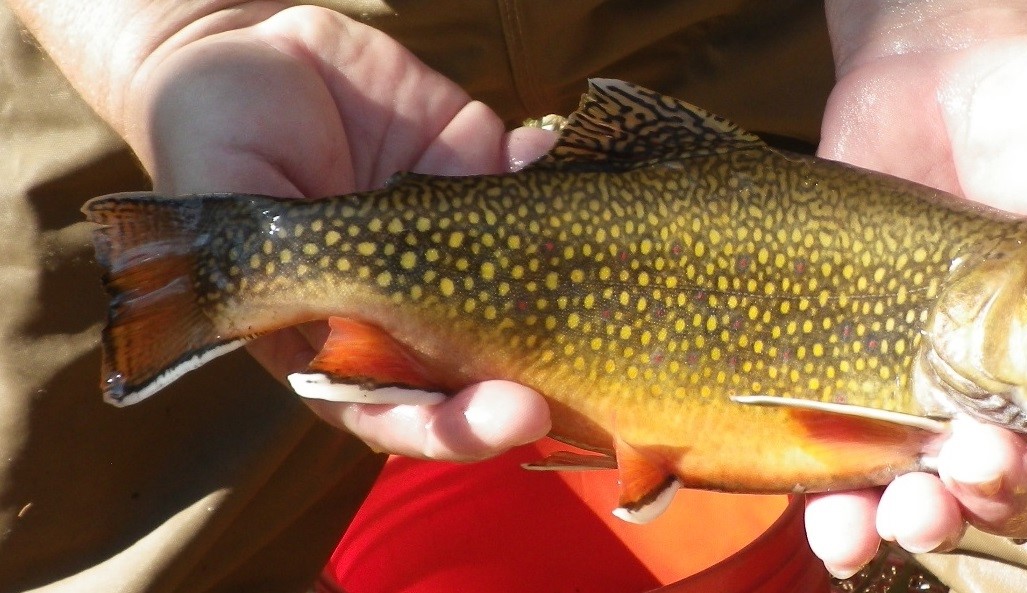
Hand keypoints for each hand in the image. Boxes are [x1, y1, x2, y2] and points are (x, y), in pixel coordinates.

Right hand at [128, 5, 554, 460]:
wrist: (240, 44)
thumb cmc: (214, 137)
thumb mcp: (225, 211)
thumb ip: (268, 269)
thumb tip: (327, 334)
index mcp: (338, 331)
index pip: (399, 409)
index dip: (449, 430)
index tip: (502, 423)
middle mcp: (410, 298)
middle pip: (480, 366)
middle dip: (524, 382)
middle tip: (552, 394)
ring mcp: (454, 237)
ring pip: (530, 279)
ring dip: (565, 279)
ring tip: (582, 268)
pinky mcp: (477, 167)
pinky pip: (532, 178)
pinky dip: (553, 169)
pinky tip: (547, 152)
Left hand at [806, 0, 1026, 576]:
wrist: (957, 62)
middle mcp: (1021, 394)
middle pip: (1022, 496)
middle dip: (1005, 500)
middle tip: (985, 460)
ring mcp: (935, 383)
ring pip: (932, 493)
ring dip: (921, 520)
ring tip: (910, 503)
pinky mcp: (859, 364)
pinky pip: (844, 454)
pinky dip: (837, 503)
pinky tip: (835, 516)